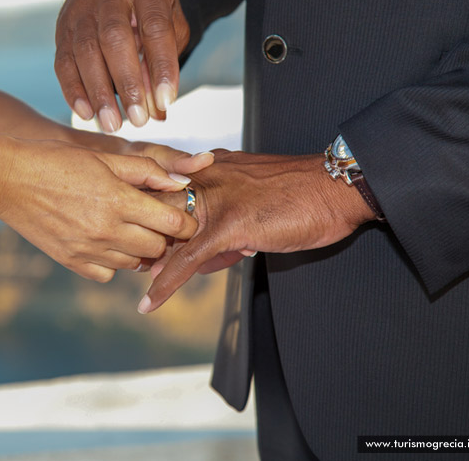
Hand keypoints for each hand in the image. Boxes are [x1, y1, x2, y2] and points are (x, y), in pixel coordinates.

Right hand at [0, 139, 197, 282]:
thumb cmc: (57, 161)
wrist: (8, 179)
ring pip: (134, 264)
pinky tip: (104, 242)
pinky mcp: (71, 262)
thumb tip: (180, 183)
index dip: (186, 222)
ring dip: (138, 250)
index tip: (184, 218)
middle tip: (155, 222)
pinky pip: (106, 274)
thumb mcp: (105, 157)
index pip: (173, 224)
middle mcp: (107, 230)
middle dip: (163, 236)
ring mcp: (88, 250)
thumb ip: (146, 170)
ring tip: (127, 229)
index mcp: (119, 200)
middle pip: (157, 248)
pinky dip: (112, 262)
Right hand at [55, 0, 189, 131]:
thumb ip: (166, 60)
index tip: (166, 101)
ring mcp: (80, 9)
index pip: (155, 28)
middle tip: (138, 119)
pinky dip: (73, 90)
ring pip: (85, 51)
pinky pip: (63, 61)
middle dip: (126, 83)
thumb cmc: (147, 5)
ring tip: (112, 124)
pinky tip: (86, 113)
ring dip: (98, 93)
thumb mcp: (169, 20)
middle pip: (114, 38)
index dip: (161, 66)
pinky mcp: (62, 28)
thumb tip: (159, 110)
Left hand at [138, 150, 376, 312]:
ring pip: (171, 236)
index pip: (166, 188)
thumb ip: (228, 208)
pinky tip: (150, 302)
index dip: (150, 213)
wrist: (335, 187)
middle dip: (147, 238)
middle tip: (133, 260)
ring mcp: (217, 200)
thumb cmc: (301, 193)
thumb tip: (214, 243)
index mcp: (211, 166)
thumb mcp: (255, 193)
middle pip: (161, 211)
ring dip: (153, 262)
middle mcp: (207, 177)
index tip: (137, 233)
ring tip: (142, 282)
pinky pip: (189, 259)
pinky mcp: (229, 225)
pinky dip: (167, 283)